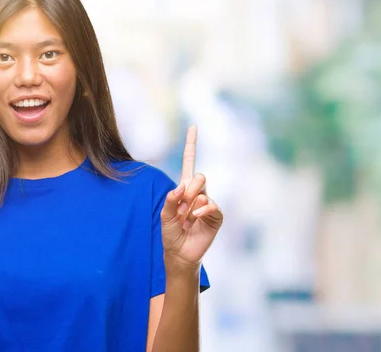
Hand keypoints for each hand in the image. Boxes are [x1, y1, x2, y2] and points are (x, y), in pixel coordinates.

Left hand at [160, 125, 222, 268]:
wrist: (180, 253)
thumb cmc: (171, 234)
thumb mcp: (165, 216)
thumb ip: (171, 201)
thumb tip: (180, 188)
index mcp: (184, 189)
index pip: (189, 162)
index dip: (191, 144)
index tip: (193, 126)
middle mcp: (198, 193)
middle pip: (198, 175)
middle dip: (188, 189)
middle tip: (181, 207)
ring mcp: (208, 203)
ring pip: (203, 190)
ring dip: (191, 204)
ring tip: (186, 220)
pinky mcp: (216, 215)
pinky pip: (212, 205)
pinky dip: (202, 210)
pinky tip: (196, 218)